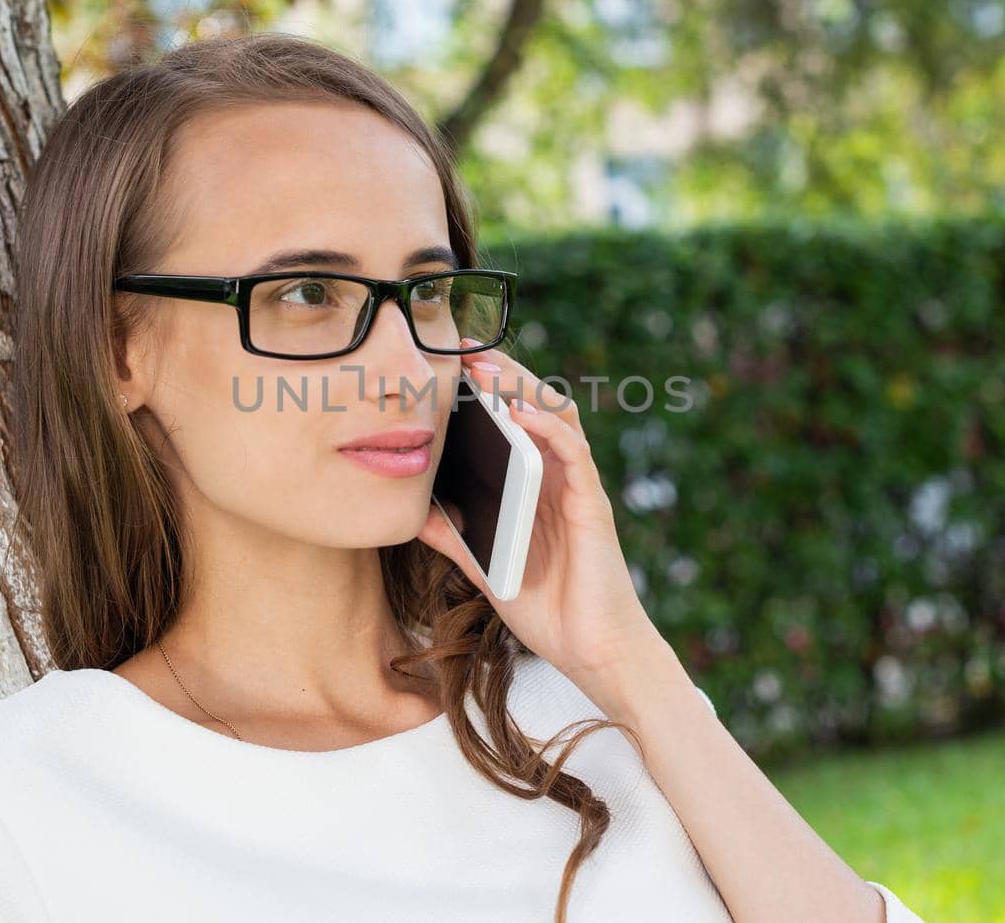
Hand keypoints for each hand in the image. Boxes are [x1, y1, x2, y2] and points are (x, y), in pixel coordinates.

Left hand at [415, 338, 661, 687]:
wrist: (593, 654)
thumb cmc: (547, 611)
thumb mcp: (485, 566)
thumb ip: (455, 536)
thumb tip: (410, 512)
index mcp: (537, 485)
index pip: (516, 420)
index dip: (488, 389)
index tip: (449, 365)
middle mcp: (560, 478)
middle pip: (537, 405)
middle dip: (502, 373)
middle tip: (461, 349)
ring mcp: (578, 488)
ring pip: (558, 416)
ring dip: (523, 387)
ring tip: (486, 368)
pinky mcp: (592, 505)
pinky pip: (573, 452)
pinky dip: (546, 426)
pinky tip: (517, 413)